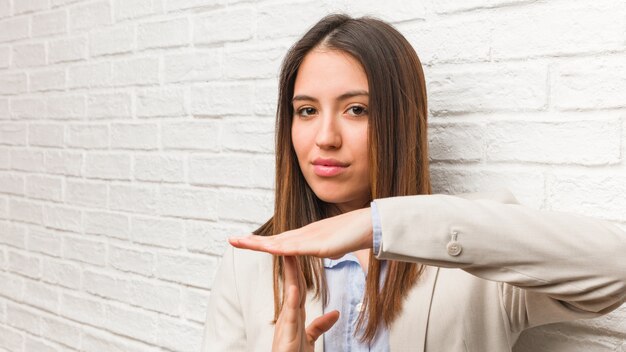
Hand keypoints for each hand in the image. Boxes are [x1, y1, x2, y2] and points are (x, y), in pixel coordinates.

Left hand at [229, 207, 372, 258]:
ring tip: (240, 242)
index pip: (281, 241)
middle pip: (275, 239)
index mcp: (307, 237)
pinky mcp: (321, 245)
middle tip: (232, 239)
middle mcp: (305, 235)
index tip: (246, 241)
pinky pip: (297, 248)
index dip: (263, 241)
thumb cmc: (356, 234)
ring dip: (260, 243)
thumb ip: (328, 249)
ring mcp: (312, 239)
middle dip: (253, 240)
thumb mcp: (336, 245)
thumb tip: (326, 253)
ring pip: (281, 242)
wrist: (371, 224)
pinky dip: (282, 249)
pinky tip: (270, 249)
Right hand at [272, 256, 338, 351]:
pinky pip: (289, 317)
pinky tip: (293, 288)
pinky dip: (291, 302)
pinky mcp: (286, 336)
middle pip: (292, 285)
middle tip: (290, 242)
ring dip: (289, 276)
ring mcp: (286, 325)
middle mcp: (288, 317)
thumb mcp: (310, 339)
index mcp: (294, 316)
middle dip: (291, 264)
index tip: (299, 250)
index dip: (298, 269)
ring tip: (289, 255)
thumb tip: (335, 313)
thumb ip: (320, 326)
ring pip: (288, 296)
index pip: (297, 287)